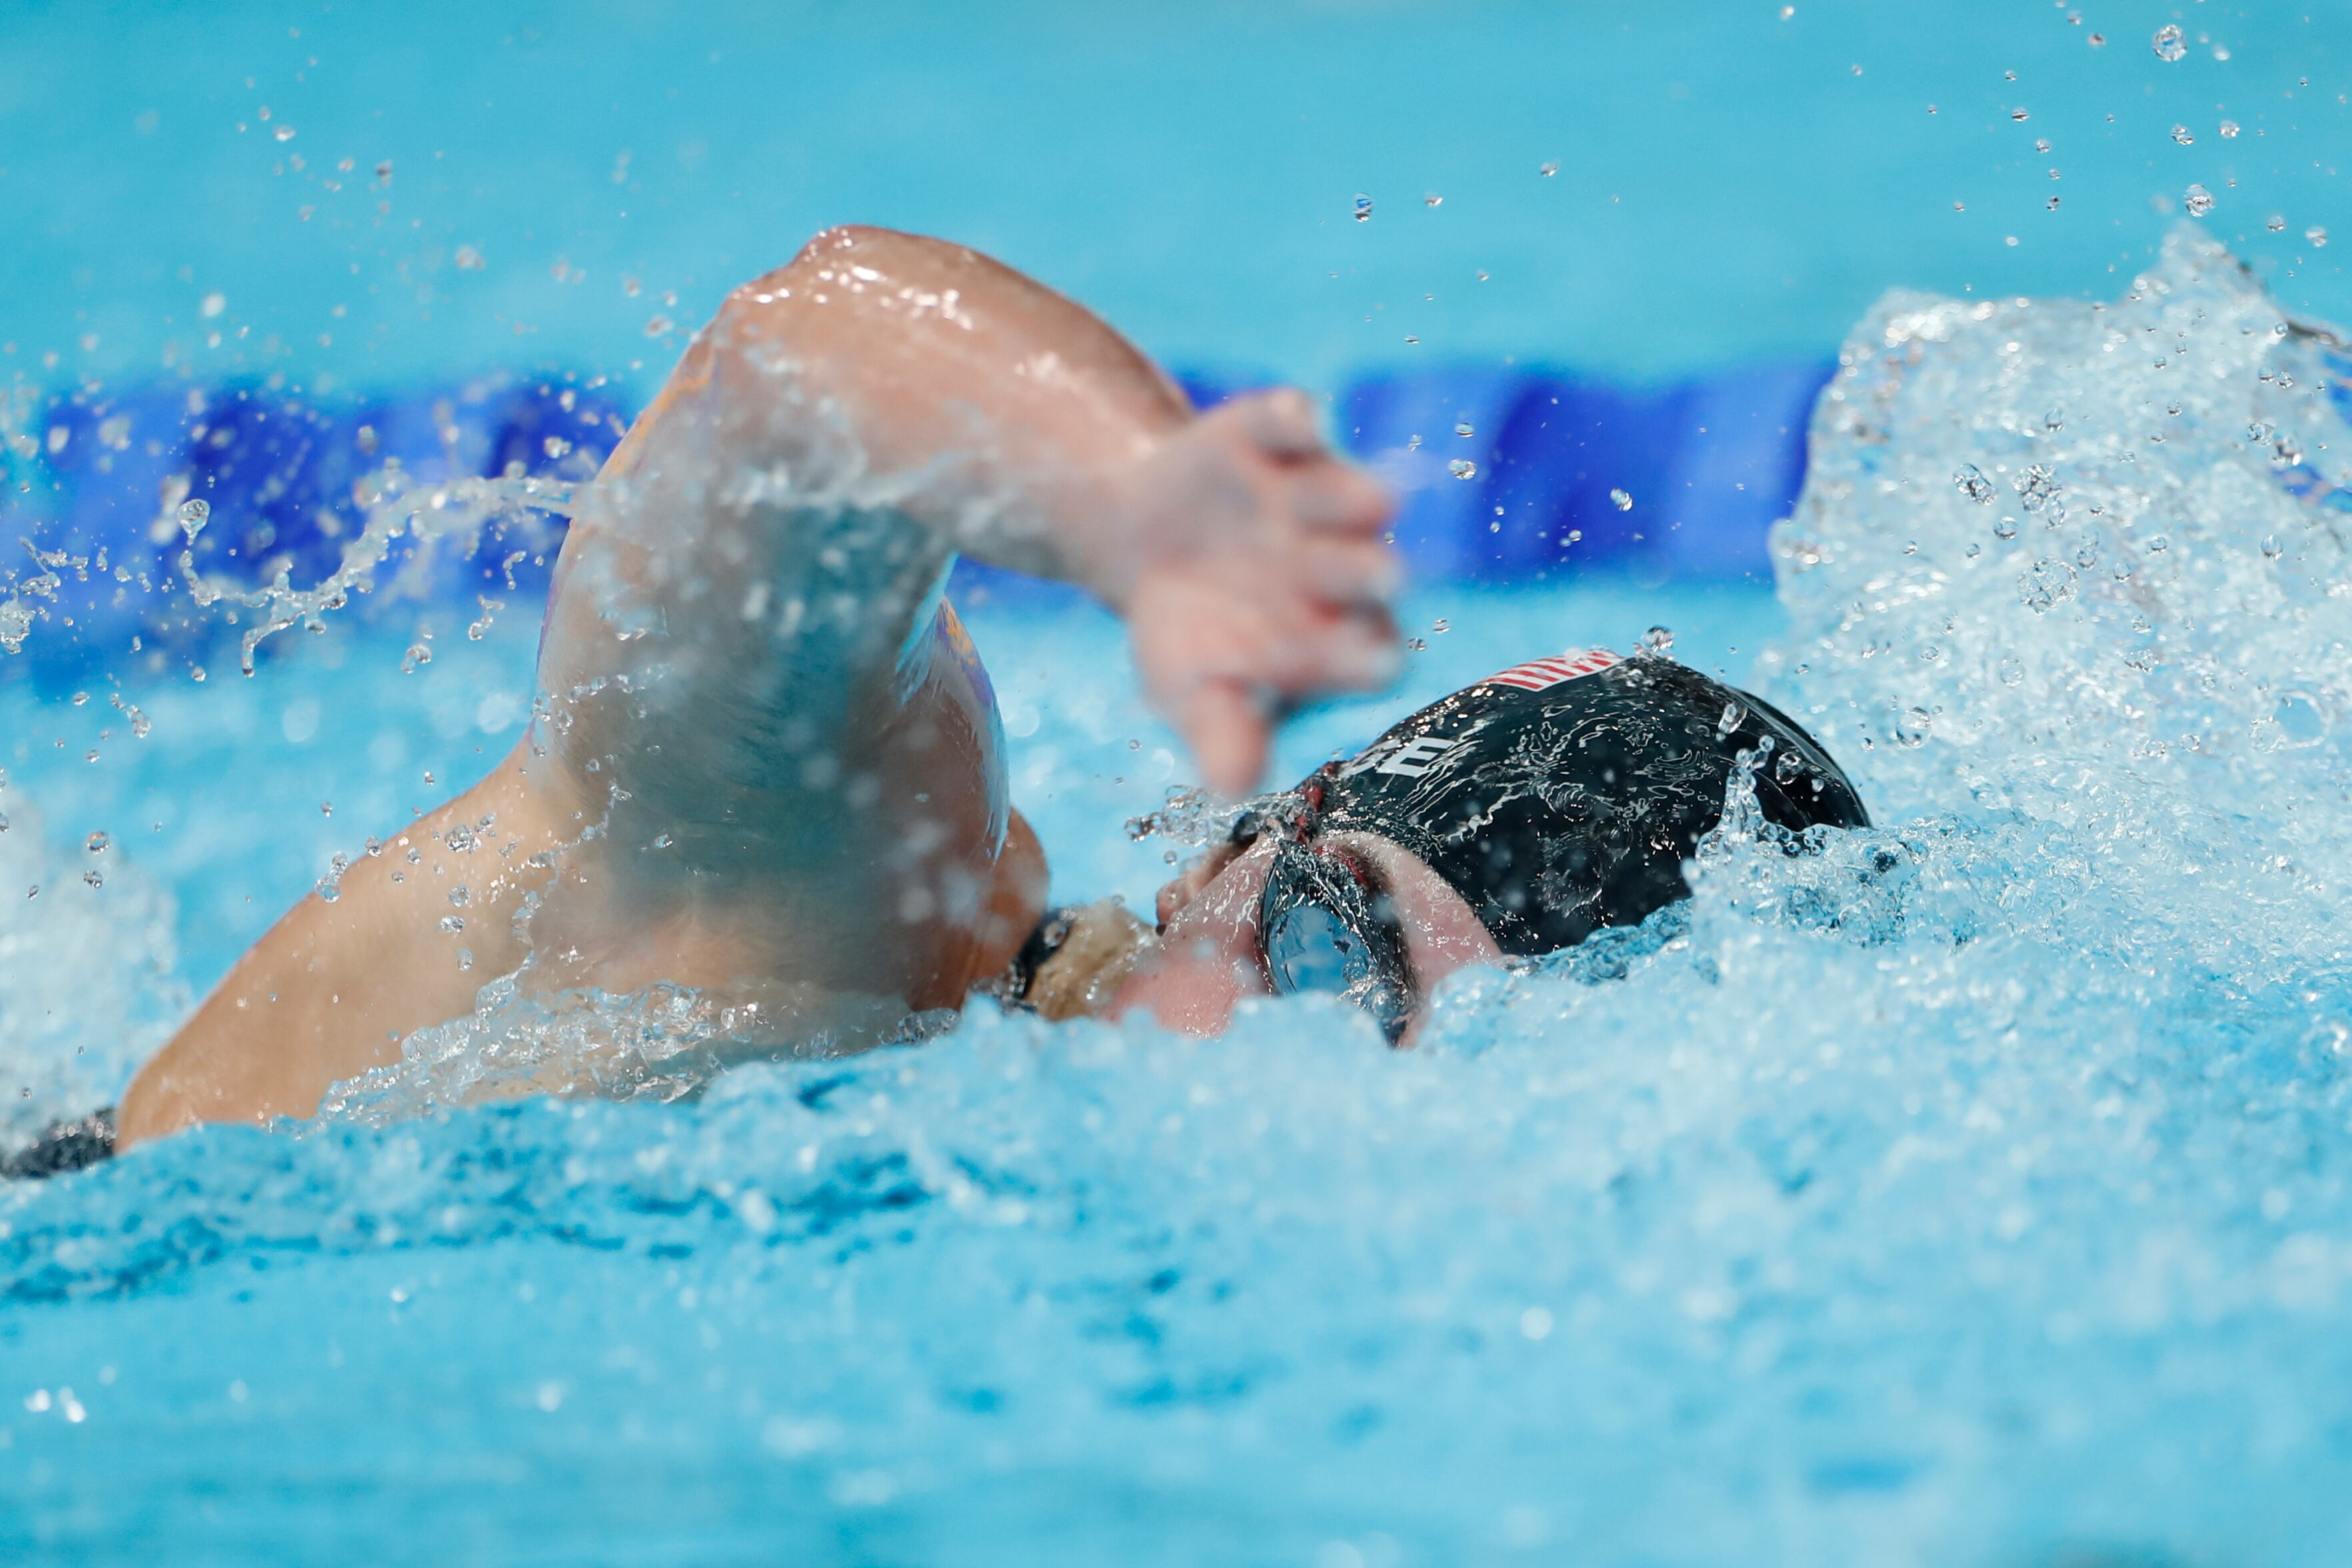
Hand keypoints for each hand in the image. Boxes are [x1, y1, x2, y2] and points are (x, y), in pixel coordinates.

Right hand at [1102, 389, 1400, 794]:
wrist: (1143, 545)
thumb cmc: (1191, 636)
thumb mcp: (1192, 692)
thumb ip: (1220, 733)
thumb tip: (1230, 789)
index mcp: (1340, 636)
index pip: (1370, 652)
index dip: (1365, 658)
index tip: (1365, 666)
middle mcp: (1345, 563)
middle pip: (1369, 571)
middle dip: (1369, 573)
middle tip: (1380, 577)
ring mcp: (1313, 496)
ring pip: (1344, 494)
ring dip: (1350, 497)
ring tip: (1365, 501)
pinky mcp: (1276, 438)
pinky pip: (1290, 424)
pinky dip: (1291, 417)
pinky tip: (1294, 415)